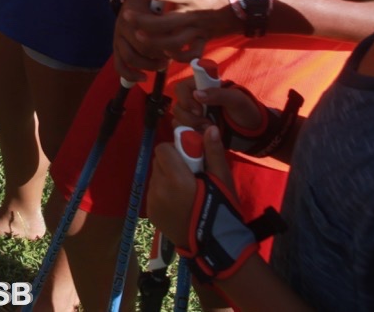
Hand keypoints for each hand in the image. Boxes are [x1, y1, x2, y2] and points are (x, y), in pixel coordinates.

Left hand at [112, 0, 234, 82]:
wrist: (254, 4)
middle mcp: (195, 13)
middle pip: (163, 23)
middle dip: (142, 21)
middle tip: (127, 15)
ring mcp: (200, 29)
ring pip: (172, 42)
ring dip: (153, 42)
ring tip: (139, 35)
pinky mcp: (205, 40)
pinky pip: (189, 54)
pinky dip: (175, 56)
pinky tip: (163, 50)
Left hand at [147, 125, 233, 248]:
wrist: (215, 245)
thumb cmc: (222, 210)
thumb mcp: (222, 179)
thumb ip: (213, 152)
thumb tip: (209, 128)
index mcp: (175, 178)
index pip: (163, 149)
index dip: (176, 150)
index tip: (189, 159)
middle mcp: (159, 188)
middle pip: (158, 161)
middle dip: (172, 163)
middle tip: (190, 175)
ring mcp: (152, 202)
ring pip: (155, 176)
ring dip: (167, 178)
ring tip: (185, 191)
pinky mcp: (151, 213)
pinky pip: (153, 193)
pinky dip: (163, 193)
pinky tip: (179, 204)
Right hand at [170, 76, 264, 133]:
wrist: (252, 131)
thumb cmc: (245, 110)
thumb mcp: (236, 100)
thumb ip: (218, 95)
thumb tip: (196, 94)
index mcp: (201, 86)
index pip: (181, 88)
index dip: (186, 99)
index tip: (199, 110)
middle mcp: (193, 99)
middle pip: (178, 106)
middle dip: (190, 117)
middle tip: (207, 123)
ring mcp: (192, 115)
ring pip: (178, 119)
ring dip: (191, 127)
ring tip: (209, 130)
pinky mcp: (193, 128)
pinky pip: (182, 131)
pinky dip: (191, 135)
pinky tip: (204, 136)